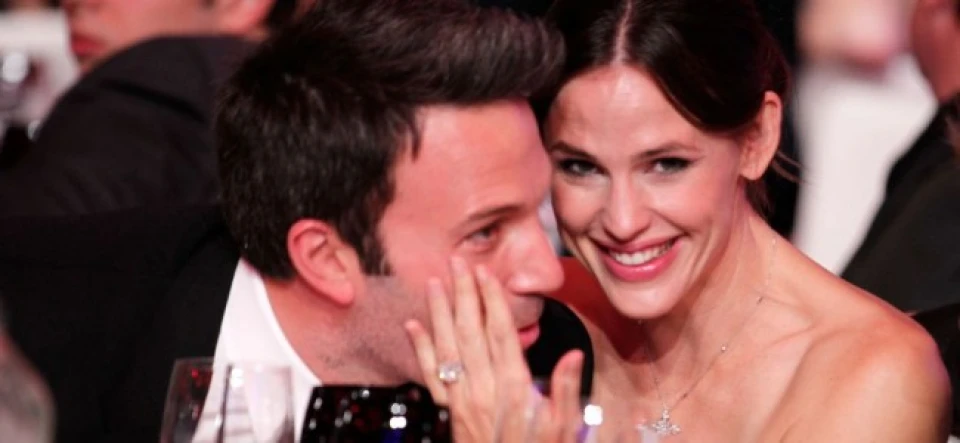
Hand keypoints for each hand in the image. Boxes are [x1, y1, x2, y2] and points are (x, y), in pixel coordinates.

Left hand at [405, 257, 585, 441]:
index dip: (493, 302)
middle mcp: (483, 388)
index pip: (501, 334)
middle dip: (464, 295)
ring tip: (434, 282)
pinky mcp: (447, 410)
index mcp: (513, 388)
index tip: (486, 274)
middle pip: (470, 332)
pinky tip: (413, 325)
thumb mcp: (562, 429)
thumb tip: (573, 354)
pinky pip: (429, 374)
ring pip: (447, 347)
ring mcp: (461, 399)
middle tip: (457, 262)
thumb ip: (567, 391)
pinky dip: (420, 348)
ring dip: (439, 312)